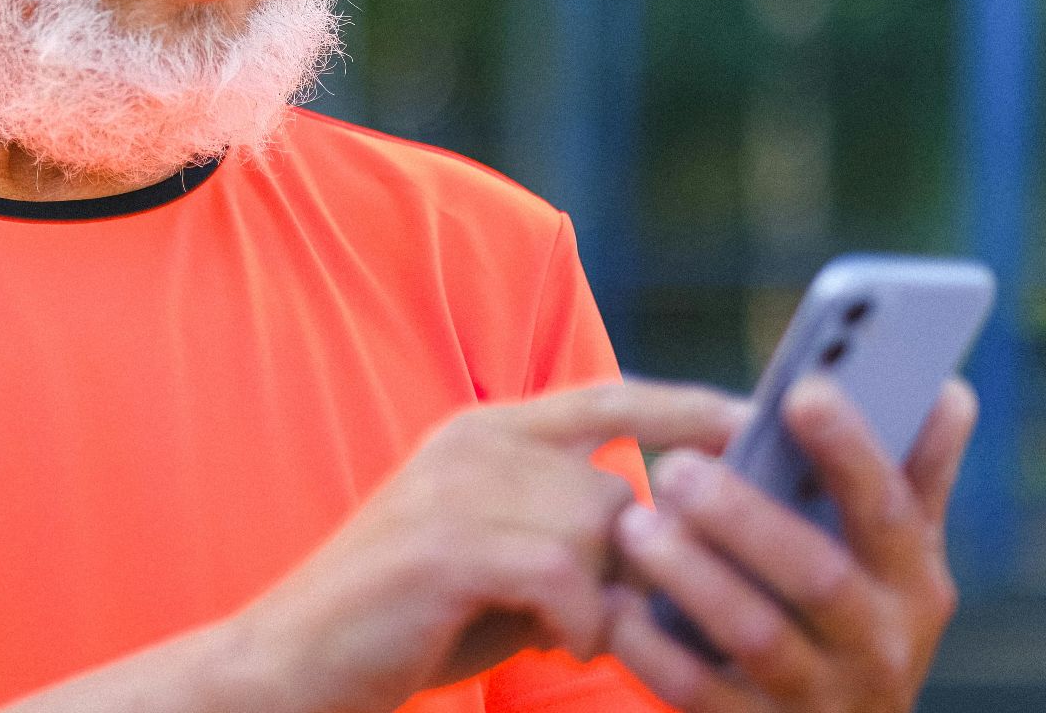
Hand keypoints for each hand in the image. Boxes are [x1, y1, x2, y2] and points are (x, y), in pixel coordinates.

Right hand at [232, 381, 746, 712]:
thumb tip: (676, 543)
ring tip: (568, 631)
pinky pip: (566, 576)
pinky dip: (579, 620)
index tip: (760, 425)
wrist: (295, 658)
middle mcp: (474, 442)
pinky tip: (554, 639)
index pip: (611, 395)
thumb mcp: (499, 554)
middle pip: (616, 485)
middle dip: (639, 560)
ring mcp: (457, 487)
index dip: (690, 409)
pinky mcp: (448, 545)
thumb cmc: (412, 617)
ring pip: (598, 530)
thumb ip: (571, 530)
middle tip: (621, 615)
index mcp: (486, 429)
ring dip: (604, 597)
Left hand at [606, 376, 977, 711]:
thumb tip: (945, 391)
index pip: (889, 510)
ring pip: (755, 635)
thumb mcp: (895, 557)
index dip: (851, 451)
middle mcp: (878, 645)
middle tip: (675, 466)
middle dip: (745, 517)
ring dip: (691, 575)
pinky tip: (615, 605)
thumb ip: (912, 476)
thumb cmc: (856, 613)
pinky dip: (651, 648)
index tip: (802, 392)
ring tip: (633, 523)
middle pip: (817, 576)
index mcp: (911, 583)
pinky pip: (697, 692)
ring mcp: (818, 696)